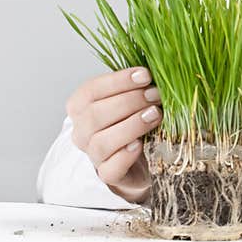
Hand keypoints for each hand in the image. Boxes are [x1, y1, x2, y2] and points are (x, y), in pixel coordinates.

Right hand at [65, 66, 161, 202]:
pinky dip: (125, 156)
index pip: (91, 90)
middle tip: (156, 95)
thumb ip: (137, 85)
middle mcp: (82, 131)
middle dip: (130, 101)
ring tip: (155, 114)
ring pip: (102, 141)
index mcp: (81, 106)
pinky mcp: (108, 175)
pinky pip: (110, 168)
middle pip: (95, 114)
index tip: (146, 74)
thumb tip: (160, 66)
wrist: (140, 158)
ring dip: (131, 125)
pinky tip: (141, 145)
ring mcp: (93, 155)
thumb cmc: (134, 120)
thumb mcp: (133, 98)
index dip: (118, 81)